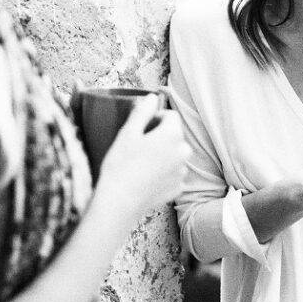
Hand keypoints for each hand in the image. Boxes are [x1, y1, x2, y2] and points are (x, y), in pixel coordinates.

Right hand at [95, 94, 190, 218]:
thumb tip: (152, 97)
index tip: (141, 128)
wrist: (119, 204)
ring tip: (140, 163)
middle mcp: (183, 152)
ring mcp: (181, 172)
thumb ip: (143, 111)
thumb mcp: (128, 132)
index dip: (155, 118)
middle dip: (159, 136)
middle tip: (138, 146)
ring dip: (162, 154)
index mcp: (173, 135)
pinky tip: (145, 177)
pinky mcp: (177, 189)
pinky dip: (163, 172)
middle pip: (174, 135)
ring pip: (173, 154)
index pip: (171, 116)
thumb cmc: (120, 166)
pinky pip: (172, 172)